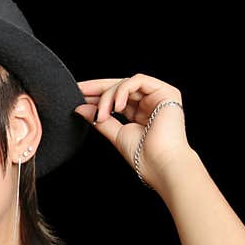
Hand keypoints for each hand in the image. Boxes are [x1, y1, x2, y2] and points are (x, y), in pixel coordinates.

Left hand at [73, 73, 191, 186]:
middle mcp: (150, 103)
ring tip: (102, 114)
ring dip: (108, 96)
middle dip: (98, 88)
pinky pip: (138, 80)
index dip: (97, 94)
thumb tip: (81, 108)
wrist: (160, 163)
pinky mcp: (166, 92)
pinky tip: (116, 107)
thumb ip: (100, 119)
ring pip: (126, 83)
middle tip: (80, 90)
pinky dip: (122, 91)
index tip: (78, 94)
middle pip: (121, 87)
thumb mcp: (115, 133)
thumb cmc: (144, 156)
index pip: (117, 97)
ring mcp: (159, 96)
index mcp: (140, 113)